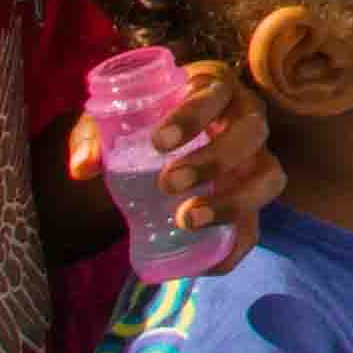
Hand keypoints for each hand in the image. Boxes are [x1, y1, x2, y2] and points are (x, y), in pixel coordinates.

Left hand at [56, 57, 279, 258]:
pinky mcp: (251, 199)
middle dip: (213, 161)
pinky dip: (237, 247)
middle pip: (251, 133)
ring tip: (188, 220)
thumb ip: (92, 137)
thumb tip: (83, 169)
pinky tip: (207, 265)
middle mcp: (246, 119)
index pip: (213, 95)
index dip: (191, 118)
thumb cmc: (144, 120)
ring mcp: (257, 159)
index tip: (157, 142)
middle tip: (167, 183)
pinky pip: (257, 225)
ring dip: (234, 201)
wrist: (165, 144)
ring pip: (269, 177)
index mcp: (214, 88)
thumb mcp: (114, 119)